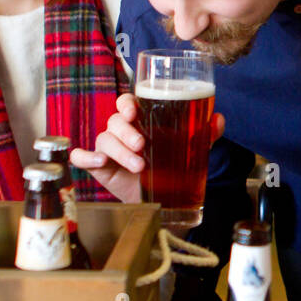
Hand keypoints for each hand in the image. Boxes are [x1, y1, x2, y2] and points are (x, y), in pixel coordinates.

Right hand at [70, 92, 224, 203]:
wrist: (162, 198)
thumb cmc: (171, 165)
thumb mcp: (190, 148)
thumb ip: (204, 133)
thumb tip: (218, 119)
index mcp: (140, 121)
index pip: (126, 103)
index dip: (126, 103)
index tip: (134, 111)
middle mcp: (121, 132)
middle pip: (114, 121)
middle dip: (126, 131)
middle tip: (142, 144)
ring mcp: (108, 149)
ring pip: (104, 139)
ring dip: (119, 151)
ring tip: (139, 165)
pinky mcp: (99, 168)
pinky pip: (81, 158)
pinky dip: (85, 157)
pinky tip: (99, 162)